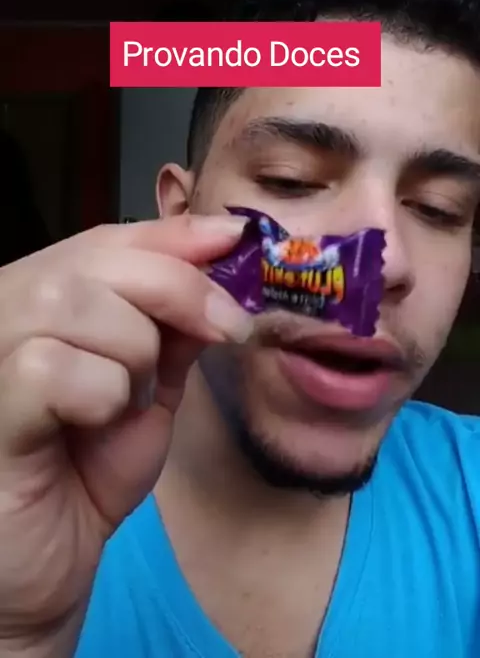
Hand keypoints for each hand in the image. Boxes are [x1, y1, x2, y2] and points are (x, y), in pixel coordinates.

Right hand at [0, 215, 250, 653]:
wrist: (49, 560)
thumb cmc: (90, 468)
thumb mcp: (148, 383)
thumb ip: (174, 322)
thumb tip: (221, 256)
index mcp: (41, 292)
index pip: (108, 238)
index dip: (174, 236)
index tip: (234, 239)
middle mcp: (3, 306)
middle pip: (97, 261)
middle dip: (180, 291)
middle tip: (228, 331)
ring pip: (77, 306)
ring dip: (132, 356)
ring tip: (122, 403)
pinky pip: (56, 369)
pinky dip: (100, 398)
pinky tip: (88, 429)